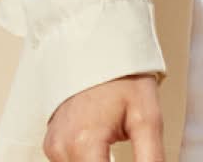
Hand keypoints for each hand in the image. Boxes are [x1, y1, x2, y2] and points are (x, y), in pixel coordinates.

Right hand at [43, 73, 163, 161]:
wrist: (99, 52)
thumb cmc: (125, 81)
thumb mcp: (148, 120)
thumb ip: (150, 158)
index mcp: (84, 143)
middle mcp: (62, 148)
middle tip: (129, 155)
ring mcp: (53, 147)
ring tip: (116, 154)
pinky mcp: (51, 144)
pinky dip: (88, 161)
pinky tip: (103, 152)